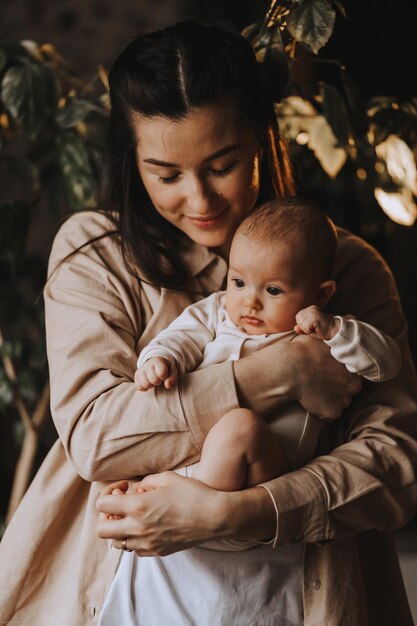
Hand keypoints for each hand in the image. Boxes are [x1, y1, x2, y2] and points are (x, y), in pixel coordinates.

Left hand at [96, 473, 275, 555]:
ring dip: (119, 529)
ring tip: (134, 517)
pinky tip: (148, 526)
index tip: (124, 488)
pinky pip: (134, 550)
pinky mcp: (157, 552)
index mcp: (138, 506)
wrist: (216, 518)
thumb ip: (146, 481)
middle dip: (106, 516)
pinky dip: (134, 539)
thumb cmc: (194, 494)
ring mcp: (147, 543)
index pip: (102, 504)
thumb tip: (136, 488)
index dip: (108, 492)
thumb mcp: (168, 478)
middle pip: (102, 529)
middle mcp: (138, 528)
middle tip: (121, 506)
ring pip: (116, 543)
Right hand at [134, 357, 176, 390]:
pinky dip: (145, 388)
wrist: (154, 363)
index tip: (164, 375)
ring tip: (153, 381)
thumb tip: (167, 385)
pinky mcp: (136, 376)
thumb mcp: (172, 370)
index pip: (161, 373)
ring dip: (151, 385)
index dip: (163, 376)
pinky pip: (139, 387)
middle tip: (159, 379)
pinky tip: (148, 382)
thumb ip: (172, 377)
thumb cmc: (165, 368)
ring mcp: (141, 370)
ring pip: (145, 384)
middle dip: (158, 381)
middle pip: (154, 380)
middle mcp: (147, 364)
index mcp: (158, 361)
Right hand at [292, 334, 360, 419]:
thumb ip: (338, 331)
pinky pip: (331, 414)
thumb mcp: (323, 334)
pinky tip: (311, 399)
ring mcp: (345, 399)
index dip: (339, 371)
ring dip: (331, 398)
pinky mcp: (333, 412)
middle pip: (349, 388)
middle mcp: (354, 383)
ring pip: (341, 401)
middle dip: (338, 385)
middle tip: (321, 380)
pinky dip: (323, 409)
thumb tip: (351, 319)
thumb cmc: (303, 350)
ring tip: (314, 390)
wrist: (288, 369)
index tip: (327, 370)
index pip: (352, 372)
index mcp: (353, 365)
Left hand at [294, 305, 339, 339]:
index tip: (312, 326)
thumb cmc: (322, 330)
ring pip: (302, 324)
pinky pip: (306, 327)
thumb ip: (301, 328)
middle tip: (315, 327)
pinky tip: (317, 329)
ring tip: (316, 328)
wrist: (334, 331)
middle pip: (299, 320)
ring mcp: (313, 312)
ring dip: (307, 329)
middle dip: (304, 327)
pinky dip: (309, 331)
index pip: (298, 317)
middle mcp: (311, 308)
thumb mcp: (309, 329)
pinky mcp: (315, 317)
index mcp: (310, 309)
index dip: (302, 325)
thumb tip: (295, 328)